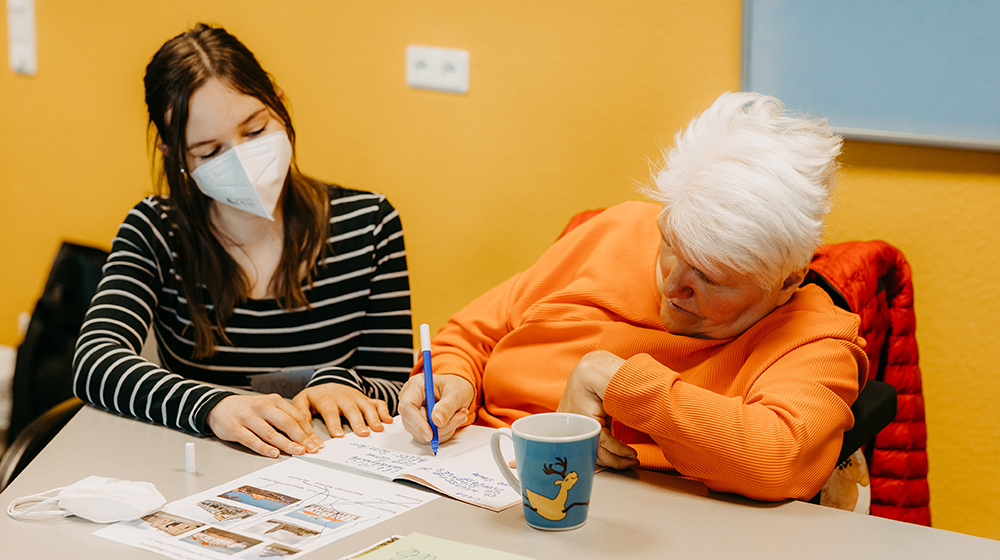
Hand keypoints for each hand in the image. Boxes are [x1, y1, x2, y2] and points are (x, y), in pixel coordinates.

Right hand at [207, 394, 323, 457]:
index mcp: (274, 401)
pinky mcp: (235, 428)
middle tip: (312, 450)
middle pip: (286, 423)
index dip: (309, 431)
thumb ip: (284, 418)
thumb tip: (305, 436)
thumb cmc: (249, 409)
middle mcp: (262, 407)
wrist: (220, 406)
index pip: (296, 417)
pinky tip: (274, 453)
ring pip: (271, 432)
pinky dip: (264, 448)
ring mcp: (248, 417)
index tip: (318, 444)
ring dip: (287, 444)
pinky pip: (252, 440)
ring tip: (298, 452)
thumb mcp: (268, 407)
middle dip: (302, 438)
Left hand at [292, 384, 393, 437]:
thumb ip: (301, 411)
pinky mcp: (365, 399)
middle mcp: (343, 397)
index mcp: (327, 398)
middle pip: (351, 409)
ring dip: (373, 417)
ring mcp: (356, 397)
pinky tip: (388, 421)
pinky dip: (384, 411)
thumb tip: (302, 425)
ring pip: (366, 406)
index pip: (330, 411)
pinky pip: (377, 402)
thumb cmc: (316, 397)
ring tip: (378, 429)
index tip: (339, 435)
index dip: (335, 423)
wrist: (328, 382)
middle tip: (363, 434)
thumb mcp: (303, 400)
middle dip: (358, 421)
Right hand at [398, 374, 473, 444]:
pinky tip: (454, 419)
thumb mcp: (456, 392)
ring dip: (446, 429)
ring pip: (423, 434)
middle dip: (439, 426)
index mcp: (415, 387)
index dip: (417, 423)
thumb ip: (447, 406)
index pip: (407, 407)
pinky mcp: (420, 427)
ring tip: (460, 414)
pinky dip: (445, 432)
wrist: (457, 390)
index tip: (430, 434)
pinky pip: (430, 436)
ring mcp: (413, 415)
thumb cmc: (454, 386)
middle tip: (460, 416)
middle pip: (414, 423)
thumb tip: (437, 421)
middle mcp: (410, 401)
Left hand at [558, 350, 638, 469]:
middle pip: (589, 452)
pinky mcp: (587, 421)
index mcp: (564, 421)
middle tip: (627, 464)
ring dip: (618, 459)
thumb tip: (613, 446)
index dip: (597, 458)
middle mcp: (566, 424)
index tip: (603, 462)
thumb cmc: (598, 384)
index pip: (577, 447)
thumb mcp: (598, 410)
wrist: (597, 367)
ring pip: (598, 450)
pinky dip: (619, 450)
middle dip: (611, 462)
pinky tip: (629, 453)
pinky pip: (604, 442)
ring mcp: (574, 423)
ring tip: (631, 459)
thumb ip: (602, 427)